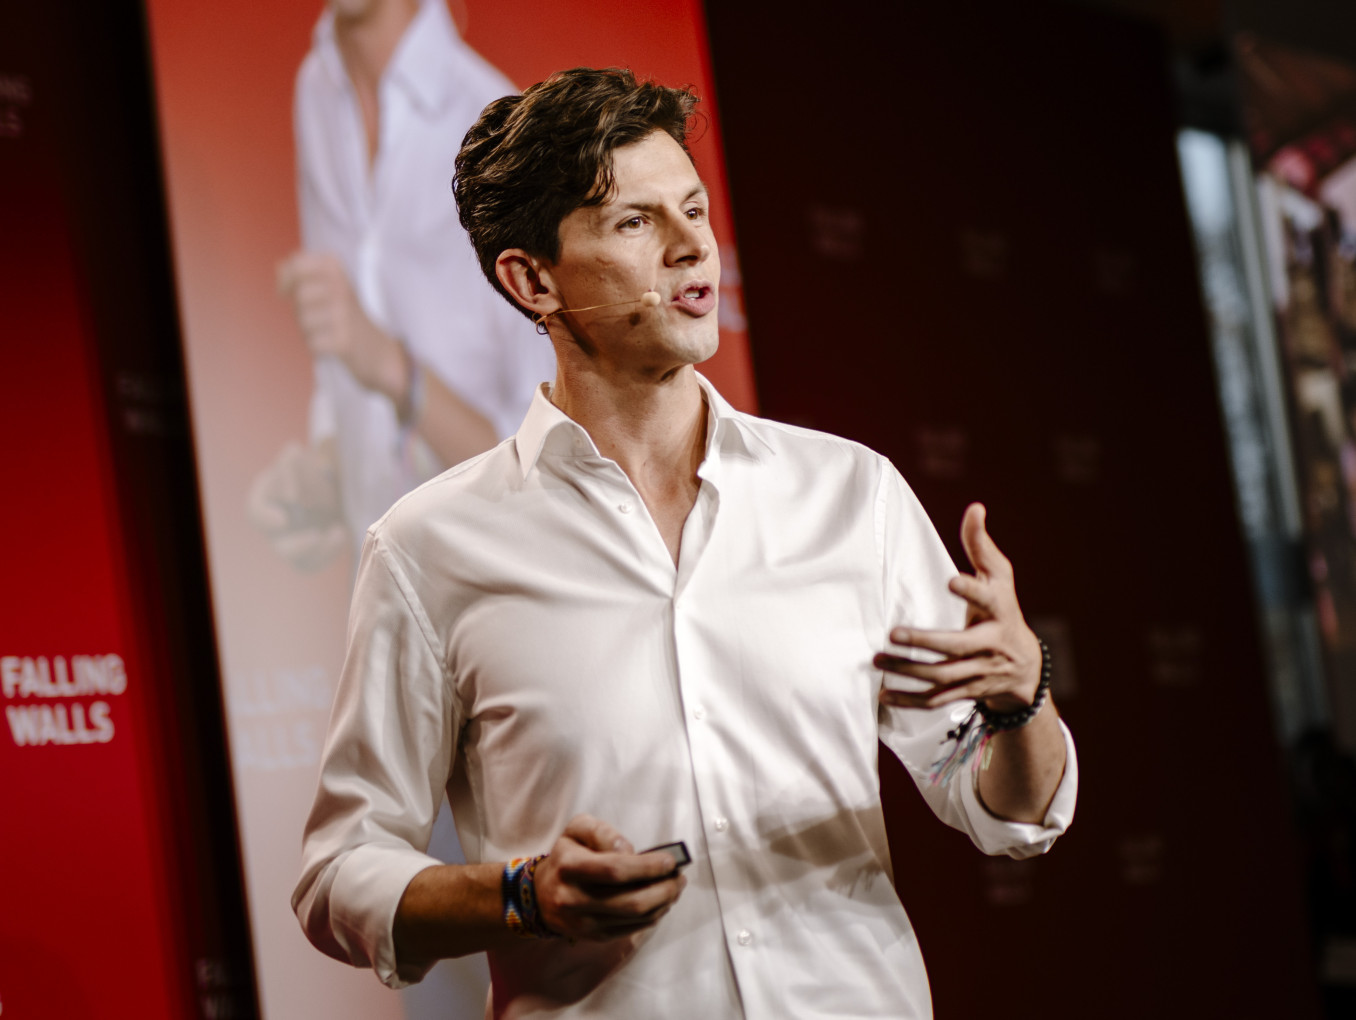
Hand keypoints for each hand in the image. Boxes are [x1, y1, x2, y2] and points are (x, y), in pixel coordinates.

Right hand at [246, 440, 346, 571]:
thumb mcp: (305, 455)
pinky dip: (330, 551)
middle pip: (281, 547)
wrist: (335, 477)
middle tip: (316, 536)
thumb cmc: (314, 463)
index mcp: (266, 498)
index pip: (256, 512)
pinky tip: (342, 532)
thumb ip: (296, 457)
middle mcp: (277, 525)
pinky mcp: (315, 549)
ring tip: (338, 532)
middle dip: (298, 546)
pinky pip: (318, 561)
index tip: (283, 520)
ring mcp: (295, 540)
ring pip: (300, 561)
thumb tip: (293, 451)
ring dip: (319, 552)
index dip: (266, 518)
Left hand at [277, 251, 407, 399]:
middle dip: (301, 311)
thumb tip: (279, 266)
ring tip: (329, 331)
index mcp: (337, 269)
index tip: (286, 291)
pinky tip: (333, 345)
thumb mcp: (332, 286)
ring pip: (303, 322)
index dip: (285, 280)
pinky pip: (312, 343)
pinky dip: (318, 348)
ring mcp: (343, 314)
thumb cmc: (347, 316)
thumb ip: (304, 273)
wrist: (379, 351)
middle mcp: (342, 288)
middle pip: (299, 297)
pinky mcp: (343, 341)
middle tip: (321, 317)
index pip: (296, 265)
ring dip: (310, 331)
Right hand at [533, 815, 686, 941]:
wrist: (542, 895)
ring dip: (663, 903)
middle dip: (663, 889)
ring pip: (634, 918)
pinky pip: (631, 929)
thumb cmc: (567, 856)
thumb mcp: (577, 830)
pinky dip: (653, 916)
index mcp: (569, 867)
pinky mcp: (594, 937)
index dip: (646, 867)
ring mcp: (584, 923)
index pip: (614, 870)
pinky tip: (661, 902)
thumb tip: (629, 850)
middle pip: (629, 901)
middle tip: (679, 877)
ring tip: (675, 887)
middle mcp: (574, 899)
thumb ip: (602, 832)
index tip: (669, 861)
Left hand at [875, 503, 1041, 713]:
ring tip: (877, 659)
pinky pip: (937, 700)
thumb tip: (974, 507)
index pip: (988, 600)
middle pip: (958, 647)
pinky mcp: (967, 692)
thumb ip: (981, 546)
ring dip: (908, 670)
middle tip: (893, 633)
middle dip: (926, 641)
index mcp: (999, 611)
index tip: (952, 580)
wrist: (1026, 667)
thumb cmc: (1003, 609)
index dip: (972, 591)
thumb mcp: (1000, 577)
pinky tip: (884, 695)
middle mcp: (991, 644)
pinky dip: (910, 701)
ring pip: (943, 676)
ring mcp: (979, 673)